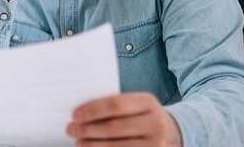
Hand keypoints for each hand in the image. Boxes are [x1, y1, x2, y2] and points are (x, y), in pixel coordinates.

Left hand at [66, 93, 181, 146]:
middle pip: (113, 127)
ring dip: (91, 144)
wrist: (172, 132)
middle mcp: (155, 123)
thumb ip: (113, 105)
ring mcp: (156, 144)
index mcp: (148, 102)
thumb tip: (80, 111)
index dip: (92, 110)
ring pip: (115, 146)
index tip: (74, 114)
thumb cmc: (143, 115)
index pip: (115, 104)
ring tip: (78, 140)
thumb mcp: (135, 104)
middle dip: (87, 129)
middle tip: (70, 129)